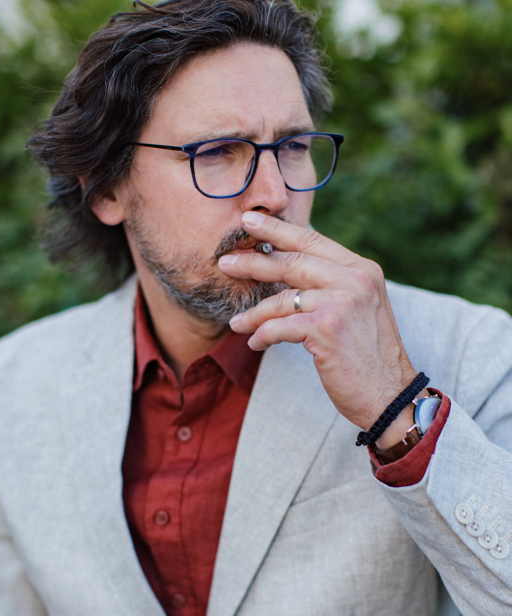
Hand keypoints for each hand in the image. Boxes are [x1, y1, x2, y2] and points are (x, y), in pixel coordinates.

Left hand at [218, 211, 418, 440]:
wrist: (390, 394)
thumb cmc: (368, 356)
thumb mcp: (357, 308)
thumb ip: (331, 284)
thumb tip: (288, 268)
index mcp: (362, 269)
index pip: (312, 240)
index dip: (277, 229)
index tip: (248, 220)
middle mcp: (354, 280)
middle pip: (291, 262)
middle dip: (253, 263)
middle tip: (225, 263)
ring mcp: (341, 302)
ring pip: (281, 298)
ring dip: (253, 312)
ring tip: (235, 322)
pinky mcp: (326, 328)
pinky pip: (279, 327)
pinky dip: (262, 336)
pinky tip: (254, 343)